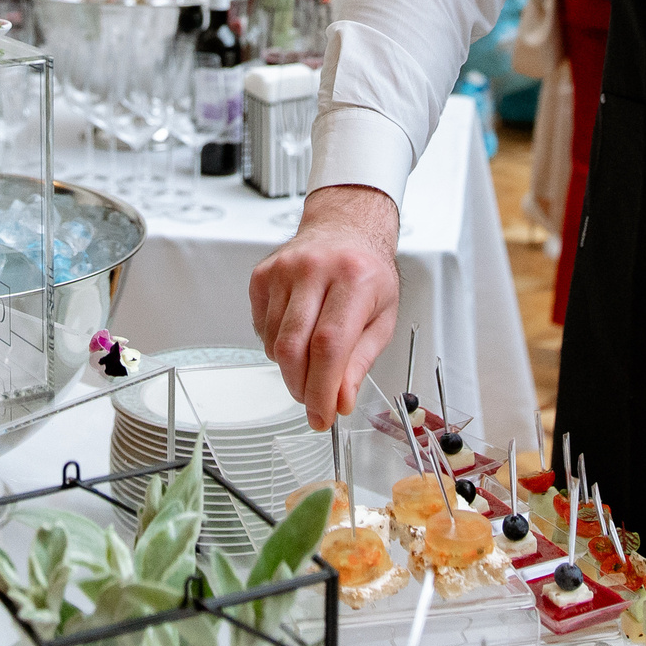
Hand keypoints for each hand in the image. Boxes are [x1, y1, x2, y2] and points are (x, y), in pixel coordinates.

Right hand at [249, 185, 401, 429]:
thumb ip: (361, 362)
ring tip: (312, 360)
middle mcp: (315, 269)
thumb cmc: (367, 272)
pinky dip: (277, 346)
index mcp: (354, 278)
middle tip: (313, 403)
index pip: (330, 345)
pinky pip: (261, 329)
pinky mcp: (262, 275)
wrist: (345, 228)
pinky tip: (297, 334)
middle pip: (294, 346)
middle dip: (301, 388)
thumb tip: (340, 401)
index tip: (322, 416)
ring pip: (275, 342)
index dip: (322, 389)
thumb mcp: (383, 318)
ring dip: (291, 368)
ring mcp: (283, 269)